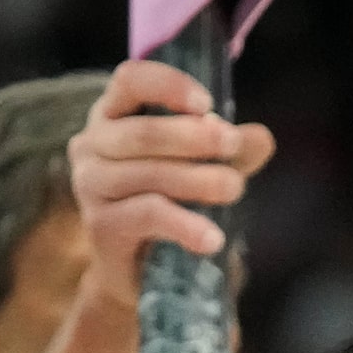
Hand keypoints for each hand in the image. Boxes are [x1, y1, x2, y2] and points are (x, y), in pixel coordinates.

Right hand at [67, 60, 277, 310]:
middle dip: (196, 138)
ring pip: (151, 175)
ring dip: (199, 180)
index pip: (130, 80)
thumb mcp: (206, 167)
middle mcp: (91, 145)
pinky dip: (186, 225)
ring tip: (235, 190)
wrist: (144, 272)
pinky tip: (213, 238)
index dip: (168, 86)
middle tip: (234, 146)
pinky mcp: (100, 226)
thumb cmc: (172, 203)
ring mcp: (90, 186)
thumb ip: (232, 150)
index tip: (207, 105)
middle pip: (144, 132)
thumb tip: (262, 138)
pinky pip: (149, 215)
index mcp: (112, 115)